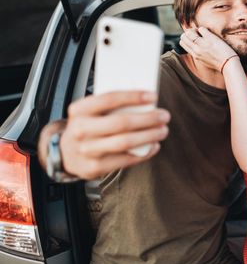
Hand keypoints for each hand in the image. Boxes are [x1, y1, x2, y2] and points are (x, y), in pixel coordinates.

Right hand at [38, 91, 170, 179]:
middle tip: (164, 116)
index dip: (133, 97)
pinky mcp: (94, 168)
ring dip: (149, 136)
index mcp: (79, 110)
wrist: (66, 154)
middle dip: (148, 119)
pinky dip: (144, 153)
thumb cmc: (87, 127)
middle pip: (121, 122)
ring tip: (162, 130)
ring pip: (125, 142)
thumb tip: (146, 101)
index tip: (153, 96)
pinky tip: (154, 146)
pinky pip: (125, 160)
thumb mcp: (90, 112)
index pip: (109, 98)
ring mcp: (86, 151)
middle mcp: (80, 130)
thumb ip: (110, 106)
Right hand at [179, 27, 237, 71]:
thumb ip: (198, 54)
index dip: (186, 38)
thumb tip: (195, 46)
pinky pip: (201, 28)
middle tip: (196, 33)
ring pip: (189, 32)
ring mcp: (202, 44)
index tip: (193, 37)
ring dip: (195, 29)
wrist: (228, 64)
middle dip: (188, 32)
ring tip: (201, 32)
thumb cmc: (219, 62)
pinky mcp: (209, 38)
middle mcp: (196, 49)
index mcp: (195, 55)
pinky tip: (209, 32)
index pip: (182, 43)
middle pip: (184, 36)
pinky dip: (203, 28)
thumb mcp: (204, 60)